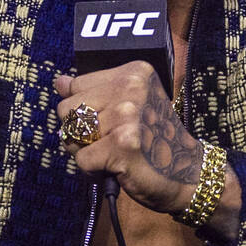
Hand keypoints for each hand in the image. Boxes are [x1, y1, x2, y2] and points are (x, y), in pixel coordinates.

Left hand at [55, 63, 199, 213]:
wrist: (185, 173)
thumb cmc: (154, 139)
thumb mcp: (127, 105)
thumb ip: (93, 92)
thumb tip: (59, 82)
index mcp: (134, 73)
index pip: (76, 85)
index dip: (83, 110)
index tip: (108, 122)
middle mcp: (132, 88)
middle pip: (67, 109)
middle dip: (78, 131)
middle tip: (106, 141)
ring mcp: (127, 116)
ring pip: (71, 134)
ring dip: (84, 152)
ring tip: (109, 154)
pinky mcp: (123, 145)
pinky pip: (81, 159)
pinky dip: (91, 171)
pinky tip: (114, 168)